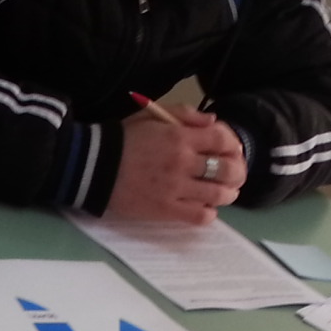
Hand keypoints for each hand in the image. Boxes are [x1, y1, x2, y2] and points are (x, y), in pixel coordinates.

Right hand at [105, 107, 244, 224]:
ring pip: (218, 194)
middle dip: (237, 171)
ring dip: (228, 193)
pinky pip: (200, 216)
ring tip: (224, 193)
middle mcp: (182, 162)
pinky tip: (206, 208)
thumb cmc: (124, 139)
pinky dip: (209, 213)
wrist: (94, 166)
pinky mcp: (166, 210)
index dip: (233, 145)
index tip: (231, 151)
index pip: (223, 140)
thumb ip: (185, 114)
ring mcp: (175, 189)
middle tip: (233, 175)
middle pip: (228, 169)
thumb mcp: (152, 115)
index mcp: (180, 136)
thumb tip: (213, 122)